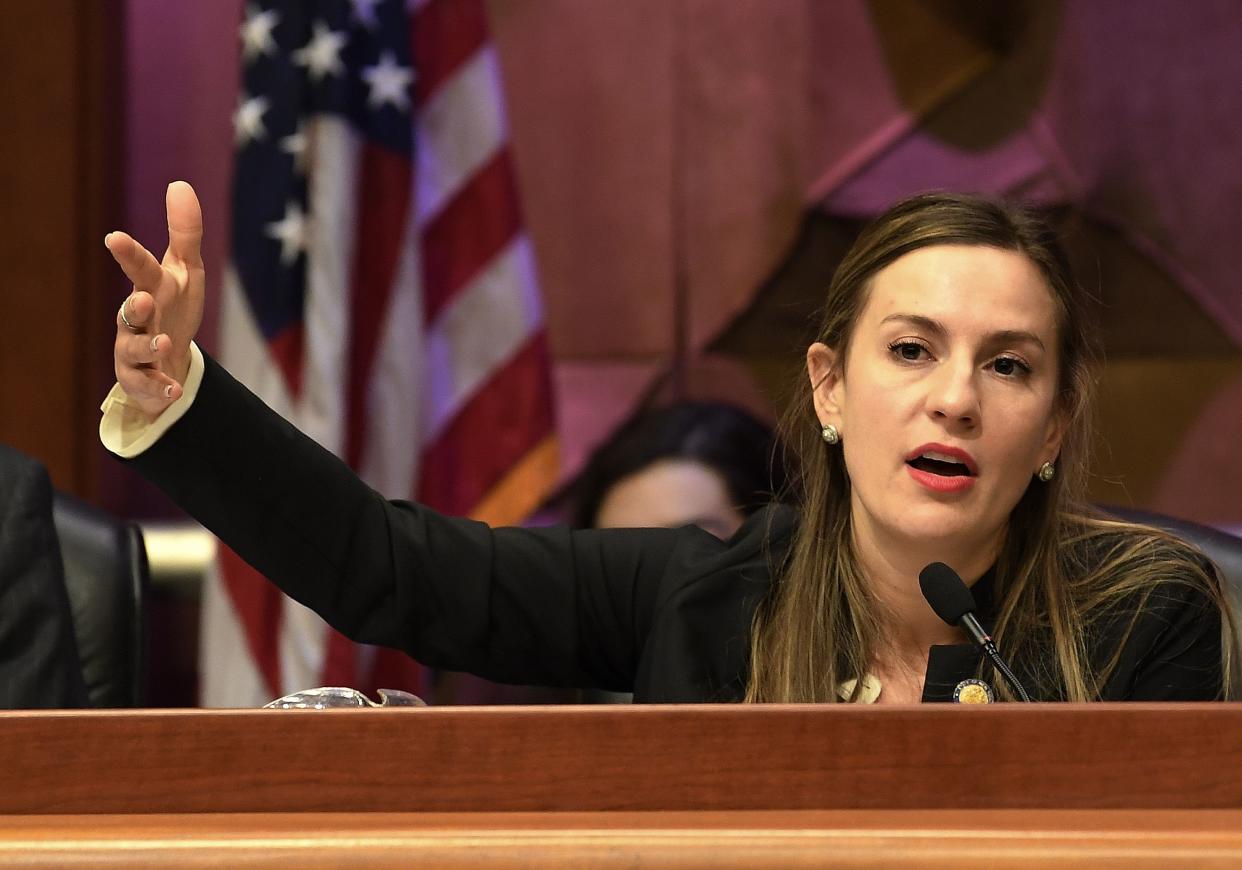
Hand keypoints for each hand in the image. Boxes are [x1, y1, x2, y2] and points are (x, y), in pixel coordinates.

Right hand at [106, 181, 204, 421]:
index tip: (114, 237)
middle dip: (135, 305)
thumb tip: (180, 184)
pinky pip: (148, 385)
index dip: (128, 254)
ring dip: (148, 346)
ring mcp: (134, 349)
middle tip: (142, 300)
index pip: (140, 268)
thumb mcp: (187, 270)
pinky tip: (174, 390)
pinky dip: (161, 387)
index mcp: (151, 287)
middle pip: (131, 310)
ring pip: (133, 348)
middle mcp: (136, 318)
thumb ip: (185, 232)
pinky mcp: (140, 379)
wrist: (170, 358)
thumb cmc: (175, 306)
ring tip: (164, 343)